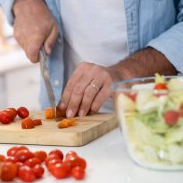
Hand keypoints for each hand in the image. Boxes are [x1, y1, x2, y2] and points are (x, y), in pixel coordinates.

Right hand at [13, 0, 58, 61]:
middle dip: (36, 51)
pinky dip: (27, 41)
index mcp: (35, 37)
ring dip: (31, 46)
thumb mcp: (54, 28)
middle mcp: (25, 38)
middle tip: (41, 42)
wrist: (28, 4)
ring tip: (36, 34)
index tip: (42, 53)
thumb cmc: (43, 15)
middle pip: (29, 54)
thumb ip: (51, 42)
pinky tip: (30, 32)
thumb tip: (48, 53)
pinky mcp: (15, 35)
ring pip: (25, 49)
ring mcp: (18, 37)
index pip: (32, 57)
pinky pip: (22, 44)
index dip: (38, 58)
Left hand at [57, 47, 176, 117]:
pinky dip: (95, 105)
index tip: (61, 108)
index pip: (71, 84)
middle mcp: (92, 69)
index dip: (65, 97)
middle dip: (73, 103)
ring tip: (80, 114)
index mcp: (82, 68)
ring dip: (83, 106)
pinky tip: (92, 111)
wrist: (120, 74)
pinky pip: (100, 96)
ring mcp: (102, 75)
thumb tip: (64, 106)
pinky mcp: (111, 83)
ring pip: (88, 93)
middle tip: (70, 114)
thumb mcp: (87, 80)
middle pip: (78, 89)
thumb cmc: (100, 81)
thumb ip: (76, 90)